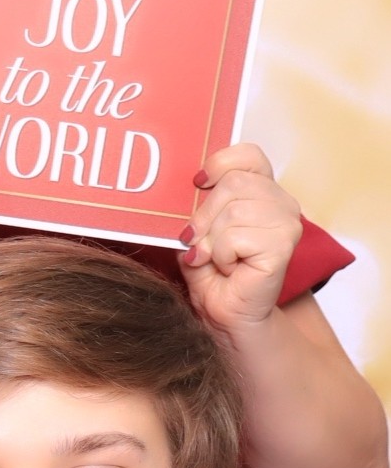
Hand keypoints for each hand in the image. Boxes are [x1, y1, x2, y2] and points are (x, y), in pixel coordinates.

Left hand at [179, 142, 300, 334]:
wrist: (224, 312)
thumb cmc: (210, 271)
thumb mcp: (195, 230)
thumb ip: (193, 205)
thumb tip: (180, 188)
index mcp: (260, 190)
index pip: (247, 155)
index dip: (220, 163)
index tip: (198, 183)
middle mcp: (280, 201)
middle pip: (234, 183)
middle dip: (205, 215)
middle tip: (201, 241)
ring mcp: (286, 222)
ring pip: (234, 211)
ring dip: (212, 240)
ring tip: (216, 257)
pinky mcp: (283, 244)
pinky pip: (236, 237)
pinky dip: (221, 255)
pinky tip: (229, 267)